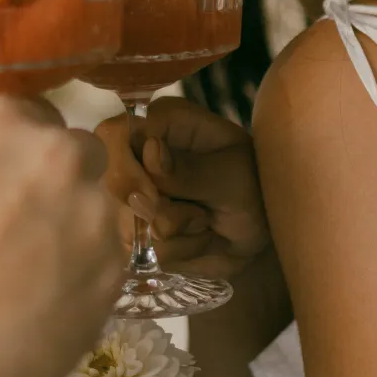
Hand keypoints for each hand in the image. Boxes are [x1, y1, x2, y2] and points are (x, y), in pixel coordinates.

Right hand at [0, 97, 127, 376]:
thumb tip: (1, 169)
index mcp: (0, 124)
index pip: (35, 113)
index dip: (23, 150)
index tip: (11, 180)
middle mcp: (57, 154)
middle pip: (78, 152)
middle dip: (59, 182)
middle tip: (26, 228)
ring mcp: (94, 210)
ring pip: (98, 206)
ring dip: (77, 230)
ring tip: (36, 277)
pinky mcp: (117, 267)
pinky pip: (109, 258)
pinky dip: (87, 276)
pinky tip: (49, 305)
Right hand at [95, 97, 269, 284]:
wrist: (264, 229)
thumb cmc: (256, 188)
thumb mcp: (233, 176)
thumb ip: (191, 170)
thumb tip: (150, 152)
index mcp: (162, 123)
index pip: (113, 135)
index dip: (124, 168)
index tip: (151, 197)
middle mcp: (140, 154)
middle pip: (112, 185)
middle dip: (160, 211)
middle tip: (201, 214)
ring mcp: (137, 194)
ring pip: (127, 224)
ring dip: (176, 234)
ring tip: (206, 221)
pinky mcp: (140, 230)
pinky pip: (142, 251)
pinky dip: (178, 252)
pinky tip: (200, 238)